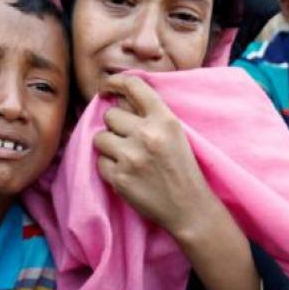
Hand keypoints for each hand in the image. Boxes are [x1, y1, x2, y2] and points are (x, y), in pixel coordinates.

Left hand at [92, 74, 217, 235]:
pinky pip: (99, 161)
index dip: (116, 82)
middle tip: (129, 140)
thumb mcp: (175, 133)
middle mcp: (147, 134)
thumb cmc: (182, 168)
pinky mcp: (119, 178)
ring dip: (109, 146)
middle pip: (111, 114)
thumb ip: (150, 114)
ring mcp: (131, 157)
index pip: (134, 86)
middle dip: (116, 126)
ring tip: (126, 157)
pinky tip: (127, 173)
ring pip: (100, 137)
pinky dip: (109, 167)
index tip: (107, 87)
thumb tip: (119, 96)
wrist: (189, 207)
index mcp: (164, 120)